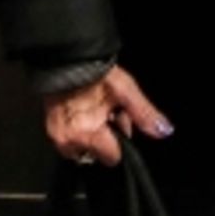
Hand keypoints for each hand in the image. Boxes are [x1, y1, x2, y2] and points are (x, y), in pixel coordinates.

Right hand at [43, 64, 172, 168]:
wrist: (66, 58)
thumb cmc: (96, 72)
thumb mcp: (126, 89)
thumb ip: (144, 114)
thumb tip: (163, 131)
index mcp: (88, 135)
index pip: (113, 157)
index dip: (120, 139)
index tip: (118, 118)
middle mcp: (69, 142)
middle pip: (98, 155)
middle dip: (105, 137)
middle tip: (106, 112)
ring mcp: (58, 138)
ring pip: (84, 150)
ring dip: (91, 136)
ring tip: (93, 111)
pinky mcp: (51, 130)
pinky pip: (70, 142)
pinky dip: (79, 131)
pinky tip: (82, 112)